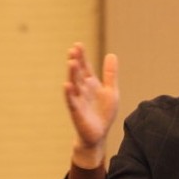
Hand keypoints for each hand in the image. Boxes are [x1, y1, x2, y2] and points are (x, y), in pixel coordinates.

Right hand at [62, 43, 118, 167]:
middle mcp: (82, 90)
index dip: (82, 57)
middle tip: (73, 49)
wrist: (99, 134)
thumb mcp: (111, 91)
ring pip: (74, 85)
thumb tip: (111, 54)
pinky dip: (69, 94)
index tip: (78, 44)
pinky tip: (67, 85)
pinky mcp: (77, 112)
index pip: (85, 67)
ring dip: (72, 74)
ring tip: (71, 62)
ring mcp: (78, 100)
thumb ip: (110, 74)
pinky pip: (71, 101)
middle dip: (76, 62)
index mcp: (90, 84)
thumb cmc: (103, 113)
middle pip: (78, 73)